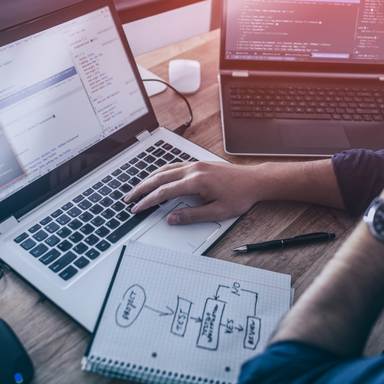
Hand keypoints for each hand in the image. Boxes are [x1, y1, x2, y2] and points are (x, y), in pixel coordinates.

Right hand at [125, 162, 266, 224]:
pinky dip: (162, 172)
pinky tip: (157, 178)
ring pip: (165, 169)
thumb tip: (171, 219)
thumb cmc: (240, 196)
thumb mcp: (216, 212)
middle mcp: (193, 169)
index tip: (137, 208)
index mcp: (196, 181)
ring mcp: (196, 164)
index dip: (148, 201)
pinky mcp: (199, 164)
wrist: (255, 181)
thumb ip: (191, 216)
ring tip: (138, 189)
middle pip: (159, 177)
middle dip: (142, 188)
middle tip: (129, 198)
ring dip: (150, 179)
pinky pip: (175, 166)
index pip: (164, 192)